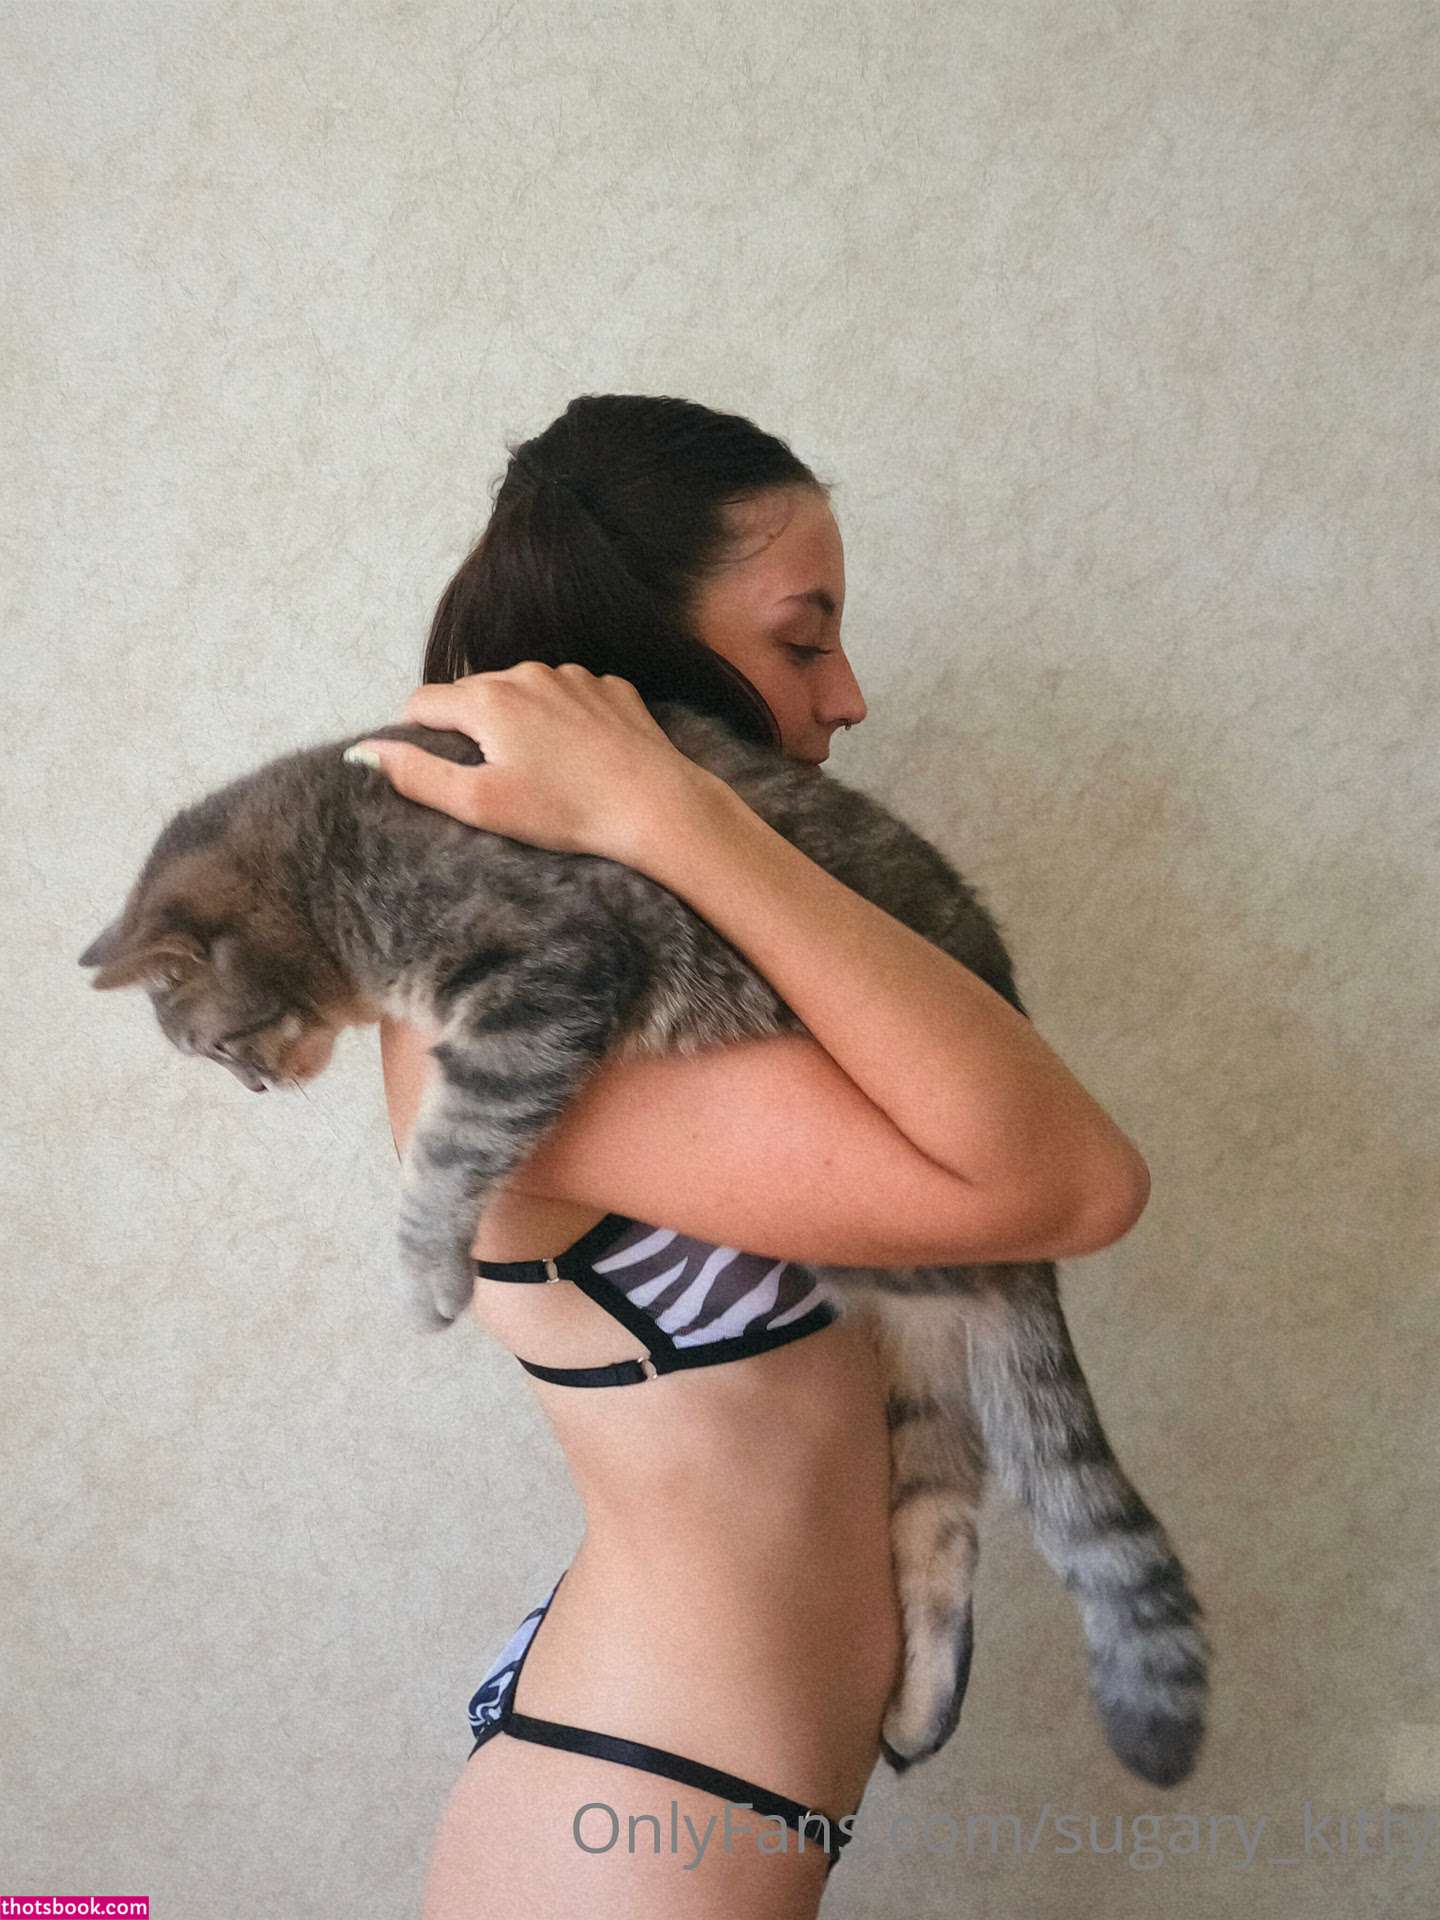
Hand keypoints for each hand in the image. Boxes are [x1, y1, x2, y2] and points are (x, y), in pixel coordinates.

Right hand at [346, 662, 709, 863]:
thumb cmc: (566, 811)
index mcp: (487, 698)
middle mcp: (527, 673)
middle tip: (490, 779)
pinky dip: (562, 721)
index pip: (422, 702)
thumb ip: (416, 774)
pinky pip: (568, 697)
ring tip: (538, 771)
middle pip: (472, 694)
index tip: (434, 769)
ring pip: (521, 691)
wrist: (656, 806)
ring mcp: (574, 676)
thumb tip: (364, 752)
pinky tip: (578, 758)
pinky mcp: (611, 688)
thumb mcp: (479, 803)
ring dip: (517, 722)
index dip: (416, 735)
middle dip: (468, 729)